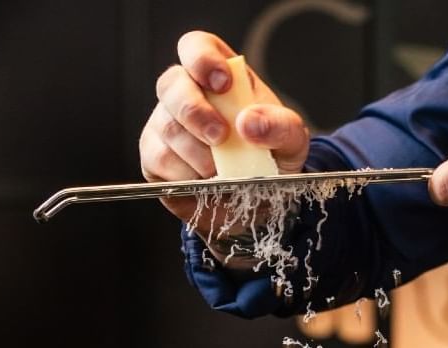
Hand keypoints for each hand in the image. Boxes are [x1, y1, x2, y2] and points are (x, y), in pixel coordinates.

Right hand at [139, 31, 309, 234]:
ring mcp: (166, 124)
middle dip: (194, 111)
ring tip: (221, 170)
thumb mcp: (291, 140)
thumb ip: (280, 126)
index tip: (222, 83)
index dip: (202, 58)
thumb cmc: (271, 157)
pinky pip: (158, 159)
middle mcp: (186, 94)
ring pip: (165, 126)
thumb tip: (249, 123)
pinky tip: (204, 182)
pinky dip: (184, 174)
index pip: (196, 47)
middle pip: (171, 84)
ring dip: (196, 152)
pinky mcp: (156, 157)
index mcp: (219, 77)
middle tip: (220, 136)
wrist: (260, 199)